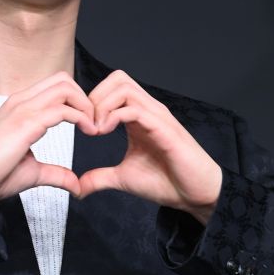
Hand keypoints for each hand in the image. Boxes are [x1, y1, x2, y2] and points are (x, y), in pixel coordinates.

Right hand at [0, 72, 96, 200]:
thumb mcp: (32, 171)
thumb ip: (55, 173)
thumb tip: (75, 184)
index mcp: (20, 107)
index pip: (55, 86)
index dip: (76, 100)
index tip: (88, 123)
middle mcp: (21, 101)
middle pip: (63, 80)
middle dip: (85, 97)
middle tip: (94, 122)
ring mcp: (22, 109)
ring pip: (64, 88)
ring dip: (86, 105)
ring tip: (93, 127)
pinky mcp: (25, 123)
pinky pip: (61, 109)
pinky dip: (81, 117)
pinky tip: (87, 131)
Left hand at [78, 71, 221, 224]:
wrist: (196, 196)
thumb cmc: (167, 182)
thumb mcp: (123, 178)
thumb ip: (99, 178)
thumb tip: (77, 188)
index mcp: (138, 116)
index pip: (112, 87)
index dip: (91, 100)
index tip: (82, 125)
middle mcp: (148, 110)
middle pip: (117, 78)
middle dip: (95, 97)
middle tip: (87, 124)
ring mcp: (157, 116)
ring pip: (124, 87)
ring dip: (102, 105)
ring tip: (95, 130)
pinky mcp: (164, 129)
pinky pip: (135, 109)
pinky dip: (113, 117)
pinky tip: (104, 133)